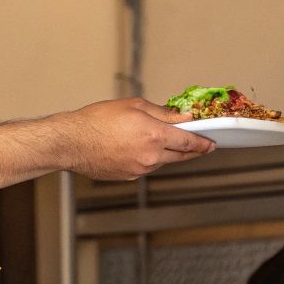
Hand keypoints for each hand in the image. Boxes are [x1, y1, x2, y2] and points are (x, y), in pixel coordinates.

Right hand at [56, 98, 216, 179]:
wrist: (72, 143)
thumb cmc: (96, 121)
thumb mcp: (133, 106)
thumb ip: (163, 113)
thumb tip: (182, 117)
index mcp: (154, 135)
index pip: (189, 142)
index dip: (203, 143)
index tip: (211, 143)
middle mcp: (150, 156)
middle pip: (180, 156)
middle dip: (193, 151)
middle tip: (201, 146)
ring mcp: (140, 169)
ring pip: (163, 162)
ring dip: (168, 153)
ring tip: (161, 141)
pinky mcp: (129, 177)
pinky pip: (147, 167)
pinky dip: (149, 158)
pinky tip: (138, 148)